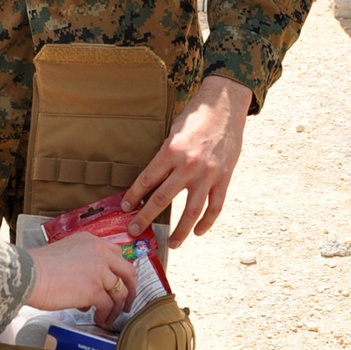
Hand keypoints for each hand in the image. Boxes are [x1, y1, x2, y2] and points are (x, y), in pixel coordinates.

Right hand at [25, 232, 134, 326]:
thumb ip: (81, 262)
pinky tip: (99, 319)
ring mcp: (99, 271)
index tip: (121, 282)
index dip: (121, 271)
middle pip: (128, 271)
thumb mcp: (64, 252)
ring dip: (117, 308)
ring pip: (120, 292)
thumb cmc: (38, 266)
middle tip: (127, 303)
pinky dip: (105, 315)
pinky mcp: (94, 290)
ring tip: (109, 317)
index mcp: (91, 241)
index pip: (117, 254)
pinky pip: (108, 306)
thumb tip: (90, 286)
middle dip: (131, 289)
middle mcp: (99, 253)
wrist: (27, 274)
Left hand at [119, 76, 251, 247]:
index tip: (125, 208)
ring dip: (180, 231)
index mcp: (171, 152)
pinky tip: (198, 232)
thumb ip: (165, 156)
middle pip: (162, 200)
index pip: (146, 180)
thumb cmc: (195, 115)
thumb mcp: (172, 131)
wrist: (225, 105)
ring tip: (172, 244)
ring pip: (191, 211)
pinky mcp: (224, 178)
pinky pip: (215, 206)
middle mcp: (188, 166)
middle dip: (145, 218)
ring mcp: (208, 174)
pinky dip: (207, 222)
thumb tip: (154, 178)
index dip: (133, 196)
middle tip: (135, 231)